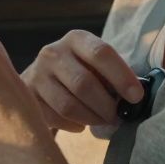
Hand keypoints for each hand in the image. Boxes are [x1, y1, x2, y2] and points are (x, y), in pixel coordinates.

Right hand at [21, 30, 143, 132]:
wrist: (41, 79)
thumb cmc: (81, 71)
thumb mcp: (96, 64)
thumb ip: (113, 76)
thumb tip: (134, 99)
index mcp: (76, 39)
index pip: (101, 53)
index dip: (122, 76)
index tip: (136, 97)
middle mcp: (53, 52)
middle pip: (84, 83)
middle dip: (106, 106)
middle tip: (118, 117)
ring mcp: (37, 74)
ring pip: (68, 105)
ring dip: (92, 118)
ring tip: (102, 121)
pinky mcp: (28, 97)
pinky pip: (56, 118)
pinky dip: (74, 125)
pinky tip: (80, 123)